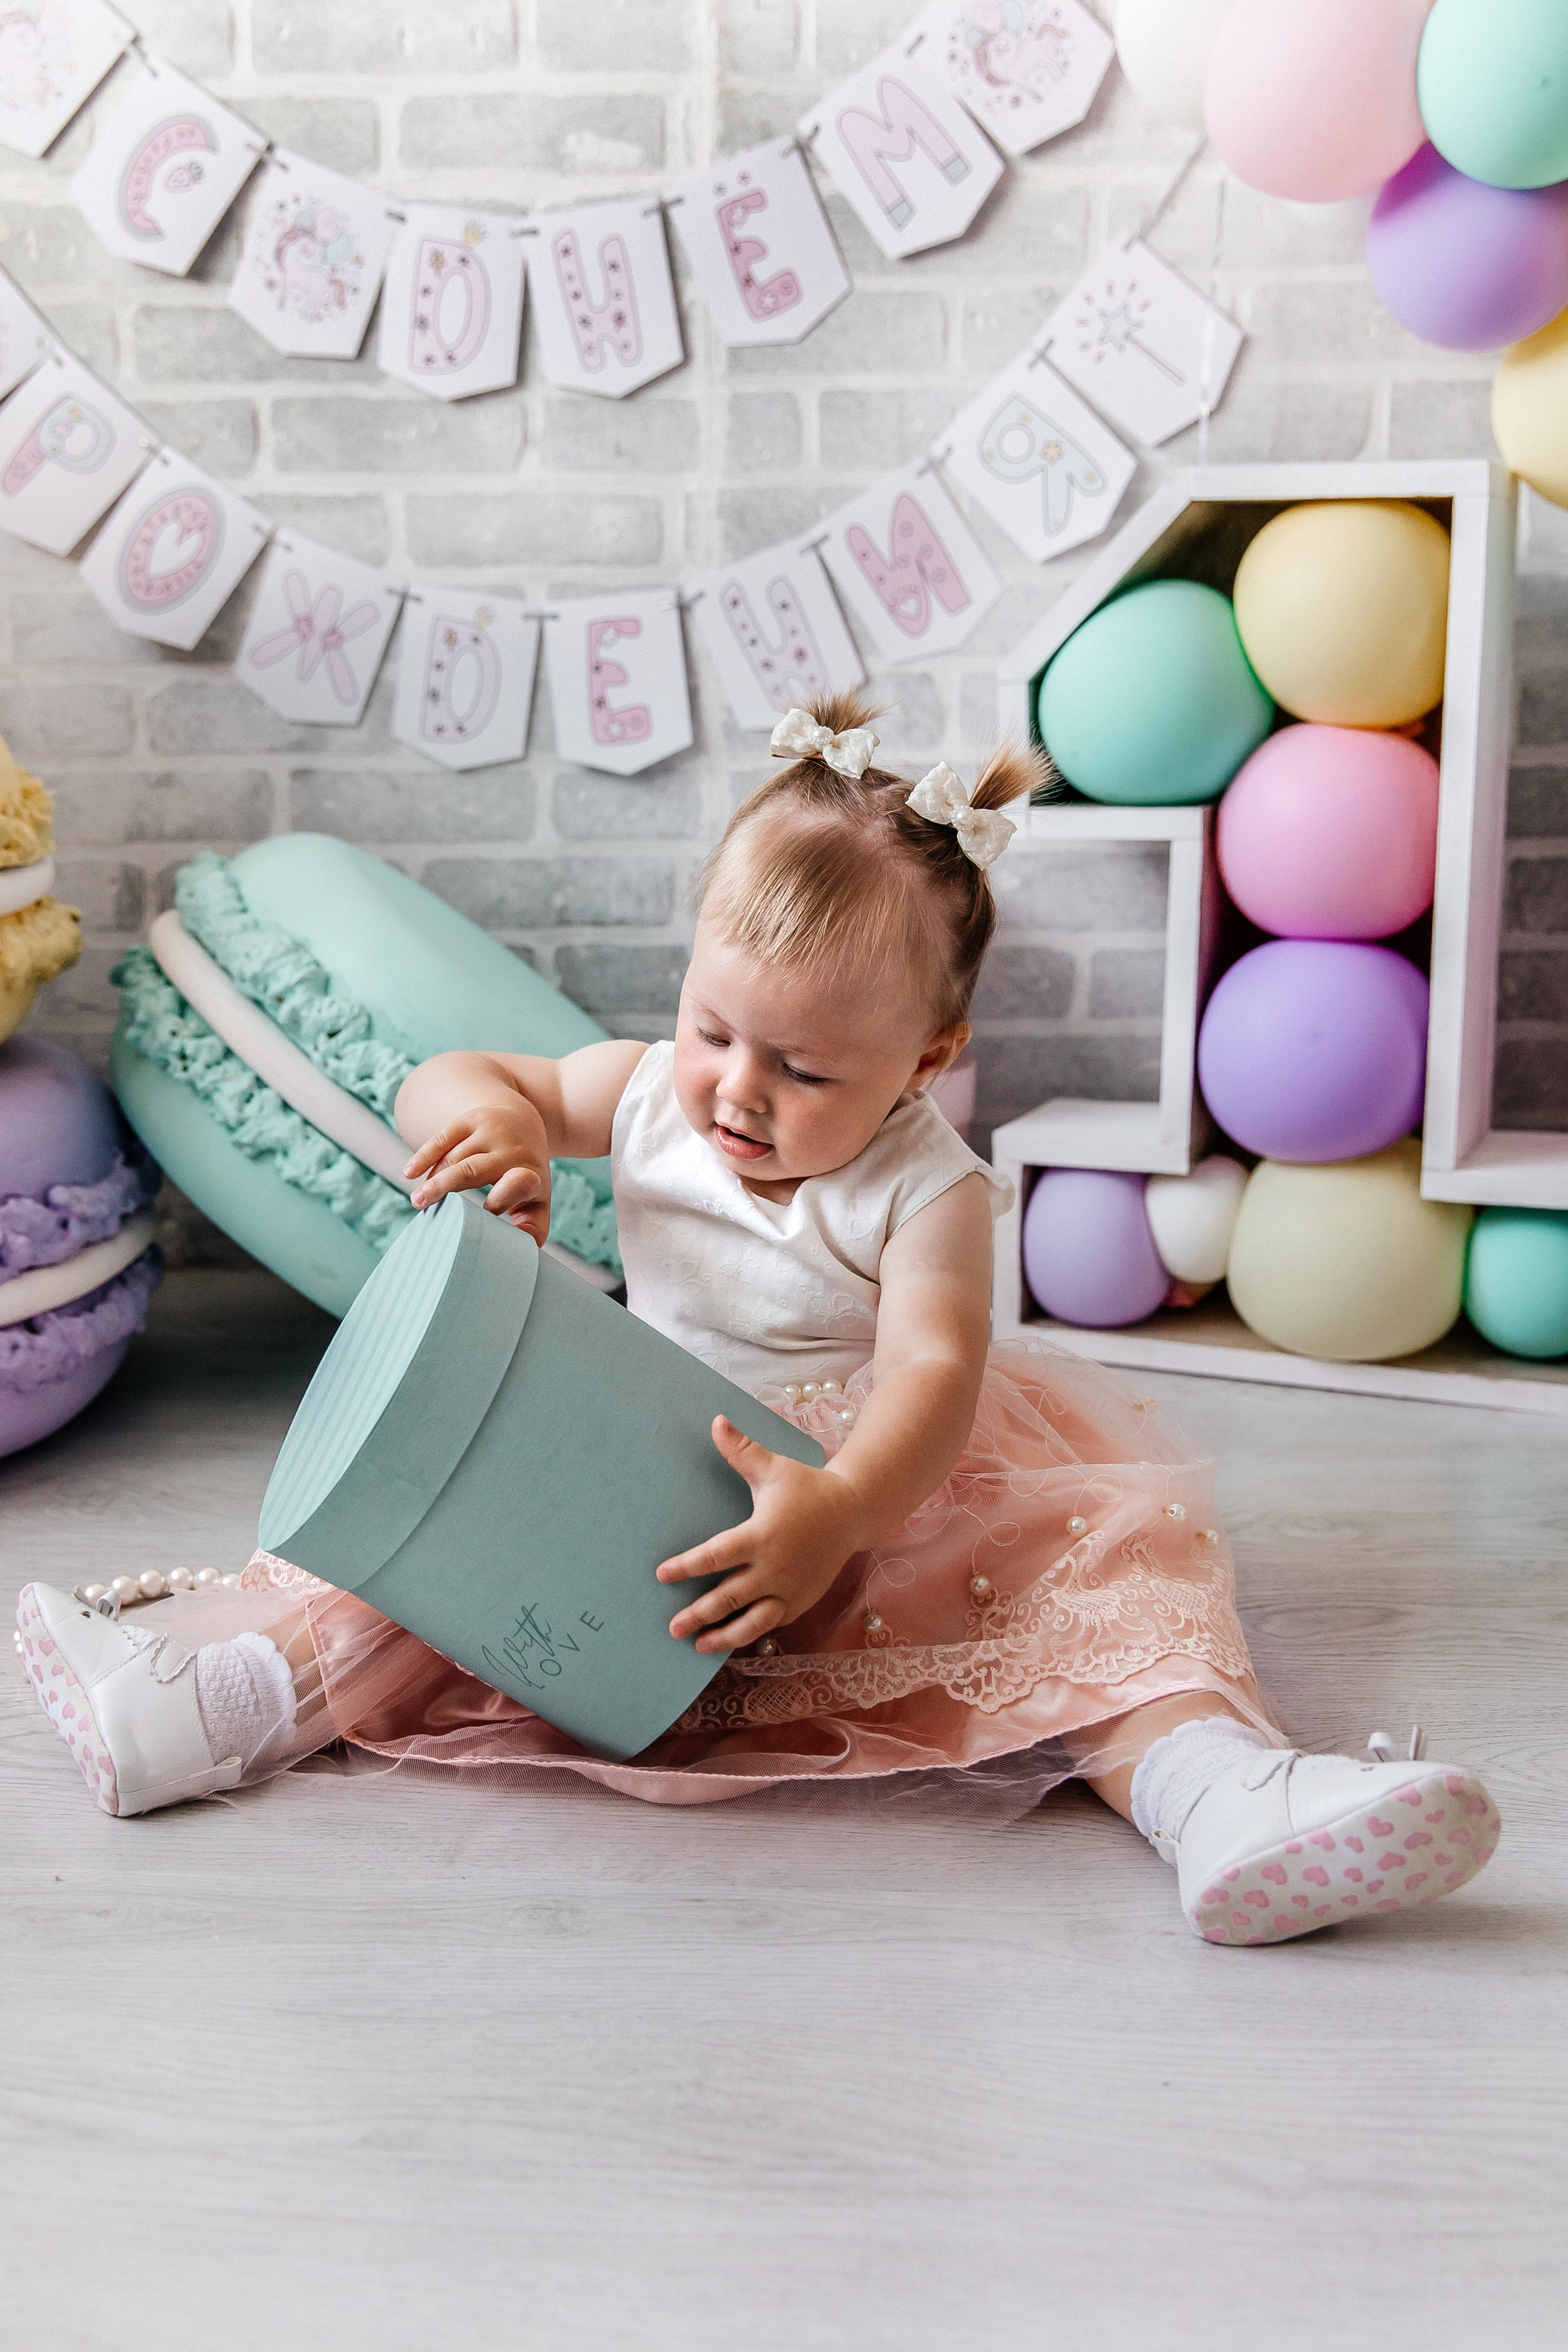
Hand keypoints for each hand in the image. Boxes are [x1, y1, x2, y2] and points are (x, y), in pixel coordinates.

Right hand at [404, 1099, 551, 1243]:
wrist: (524, 1126)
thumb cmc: (525, 1176)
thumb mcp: (537, 1201)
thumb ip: (533, 1228)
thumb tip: (522, 1251)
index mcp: (531, 1174)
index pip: (519, 1184)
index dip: (501, 1199)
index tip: (484, 1213)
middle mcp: (512, 1149)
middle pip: (472, 1170)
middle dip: (443, 1187)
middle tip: (420, 1206)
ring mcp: (491, 1131)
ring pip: (453, 1157)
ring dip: (432, 1180)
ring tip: (418, 1200)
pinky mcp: (472, 1120)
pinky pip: (443, 1138)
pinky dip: (424, 1156)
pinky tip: (409, 1173)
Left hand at [656, 1417, 870, 1652]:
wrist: (852, 1512)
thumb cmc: (808, 1487)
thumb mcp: (774, 1467)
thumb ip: (741, 1450)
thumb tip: (716, 1421)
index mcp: (761, 1534)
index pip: (716, 1555)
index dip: (687, 1566)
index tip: (661, 1574)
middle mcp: (774, 1567)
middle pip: (729, 1597)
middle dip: (699, 1614)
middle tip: (672, 1627)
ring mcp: (789, 1589)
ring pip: (752, 1621)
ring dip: (724, 1635)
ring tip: (699, 1645)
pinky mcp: (800, 1601)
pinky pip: (772, 1622)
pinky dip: (751, 1633)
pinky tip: (731, 1640)